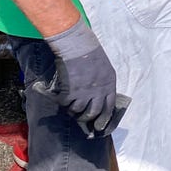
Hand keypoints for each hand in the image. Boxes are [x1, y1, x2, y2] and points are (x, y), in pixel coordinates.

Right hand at [33, 18, 116, 137]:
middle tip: (80, 118)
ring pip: (77, 111)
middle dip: (86, 118)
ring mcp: (84, 92)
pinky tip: (61, 96)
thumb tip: (97, 98)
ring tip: (69, 104)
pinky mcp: (70, 91)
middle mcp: (98, 90)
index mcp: (109, 84)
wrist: (77, 44)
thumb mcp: (103, 67)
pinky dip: (62, 102)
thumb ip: (102, 83)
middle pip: (93, 113)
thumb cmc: (90, 52)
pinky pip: (65, 104)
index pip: (109, 107)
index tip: (99, 126)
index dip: (104, 118)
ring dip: (72, 110)